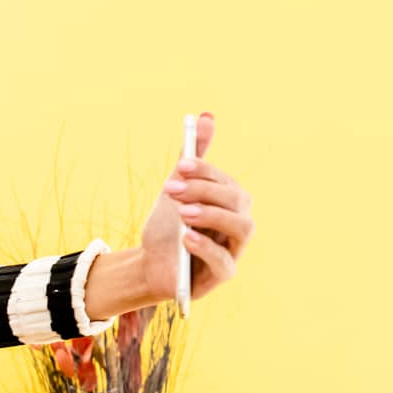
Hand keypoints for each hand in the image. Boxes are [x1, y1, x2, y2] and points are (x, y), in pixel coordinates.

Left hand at [138, 113, 254, 303]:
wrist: (149, 264)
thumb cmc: (168, 227)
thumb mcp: (176, 190)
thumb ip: (192, 158)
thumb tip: (205, 117)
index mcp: (231, 202)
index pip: (227, 181)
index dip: (206, 172)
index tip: (179, 166)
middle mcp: (239, 224)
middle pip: (238, 201)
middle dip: (205, 191)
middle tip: (172, 189)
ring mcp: (234, 250)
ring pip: (242, 228)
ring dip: (213, 215)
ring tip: (184, 213)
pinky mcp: (222, 275)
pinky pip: (225, 262)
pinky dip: (207, 248)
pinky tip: (186, 238)